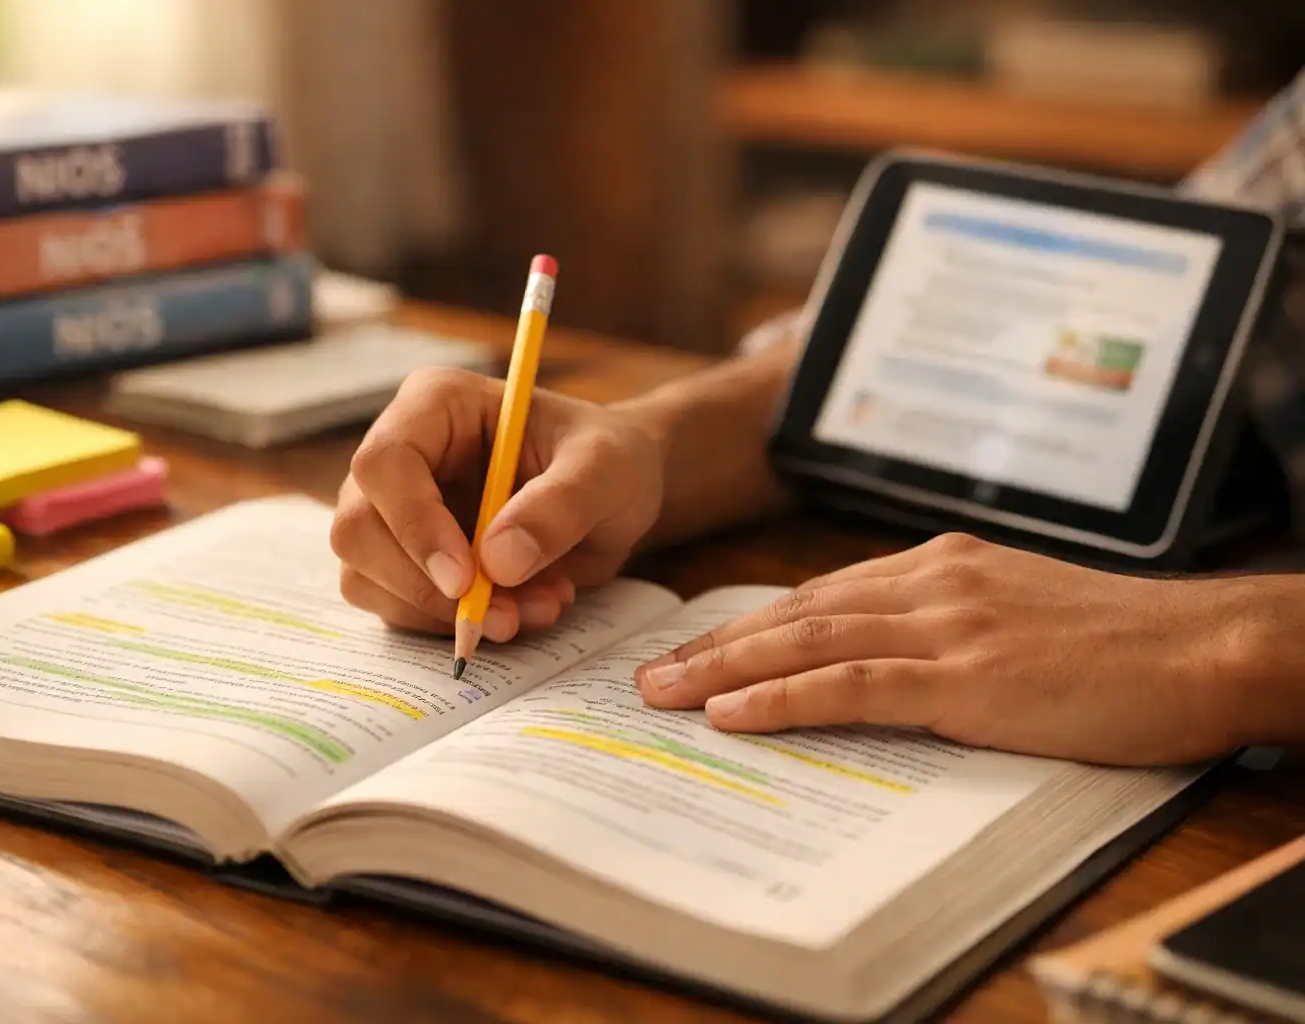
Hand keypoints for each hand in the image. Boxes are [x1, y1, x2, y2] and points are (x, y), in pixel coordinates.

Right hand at [332, 366, 663, 641]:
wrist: (615, 498)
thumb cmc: (608, 461)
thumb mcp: (606, 469)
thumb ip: (560, 506)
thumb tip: (498, 562)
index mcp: (435, 405)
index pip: (385, 463)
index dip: (413, 525)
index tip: (465, 580)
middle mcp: (400, 456)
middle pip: (357, 529)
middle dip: (425, 589)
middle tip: (505, 616)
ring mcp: (393, 512)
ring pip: (366, 578)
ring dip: (445, 616)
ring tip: (537, 607)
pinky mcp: (404, 563)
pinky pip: (397, 609)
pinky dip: (452, 627)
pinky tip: (519, 612)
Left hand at [635, 533, 1269, 765]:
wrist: (1201, 647)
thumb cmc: (1119, 643)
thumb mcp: (1017, 614)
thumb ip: (947, 624)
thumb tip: (884, 656)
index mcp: (940, 566)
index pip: (822, 594)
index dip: (753, 624)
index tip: (702, 648)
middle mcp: (930, 583)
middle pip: (796, 611)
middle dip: (716, 645)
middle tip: (650, 673)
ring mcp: (946, 626)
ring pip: (807, 639)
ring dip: (725, 668)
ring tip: (663, 693)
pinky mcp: (966, 676)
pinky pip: (852, 683)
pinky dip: (784, 696)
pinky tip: (734, 710)